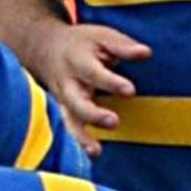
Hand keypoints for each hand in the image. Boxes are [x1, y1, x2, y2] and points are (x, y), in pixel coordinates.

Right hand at [32, 23, 147, 156]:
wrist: (45, 49)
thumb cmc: (81, 44)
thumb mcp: (100, 36)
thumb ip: (122, 46)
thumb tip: (145, 53)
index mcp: (77, 61)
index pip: (93, 73)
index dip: (110, 82)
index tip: (130, 91)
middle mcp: (67, 84)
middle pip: (76, 102)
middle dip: (93, 114)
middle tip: (113, 121)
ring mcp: (64, 100)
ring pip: (69, 121)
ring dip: (81, 137)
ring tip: (96, 151)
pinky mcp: (65, 111)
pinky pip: (69, 128)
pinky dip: (79, 143)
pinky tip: (94, 154)